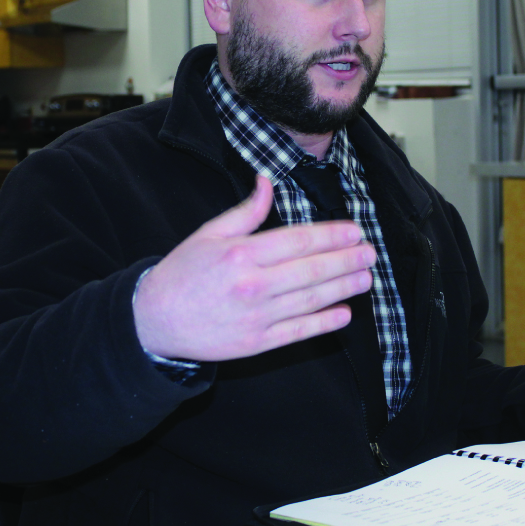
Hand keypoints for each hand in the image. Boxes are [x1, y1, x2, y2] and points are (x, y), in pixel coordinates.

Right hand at [133, 175, 374, 361]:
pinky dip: (324, 323)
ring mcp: (257, 317)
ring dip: (343, 288)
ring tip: (365, 278)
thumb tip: (267, 181)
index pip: (298, 241)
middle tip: (370, 253)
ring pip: (311, 300)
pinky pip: (298, 332)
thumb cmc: (182, 273)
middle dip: (346, 260)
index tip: (354, 231)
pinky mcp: (257, 344)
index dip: (331, 236)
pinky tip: (344, 313)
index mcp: (241, 253)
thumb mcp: (208, 234)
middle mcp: (253, 285)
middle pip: (311, 270)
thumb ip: (244, 211)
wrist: (154, 321)